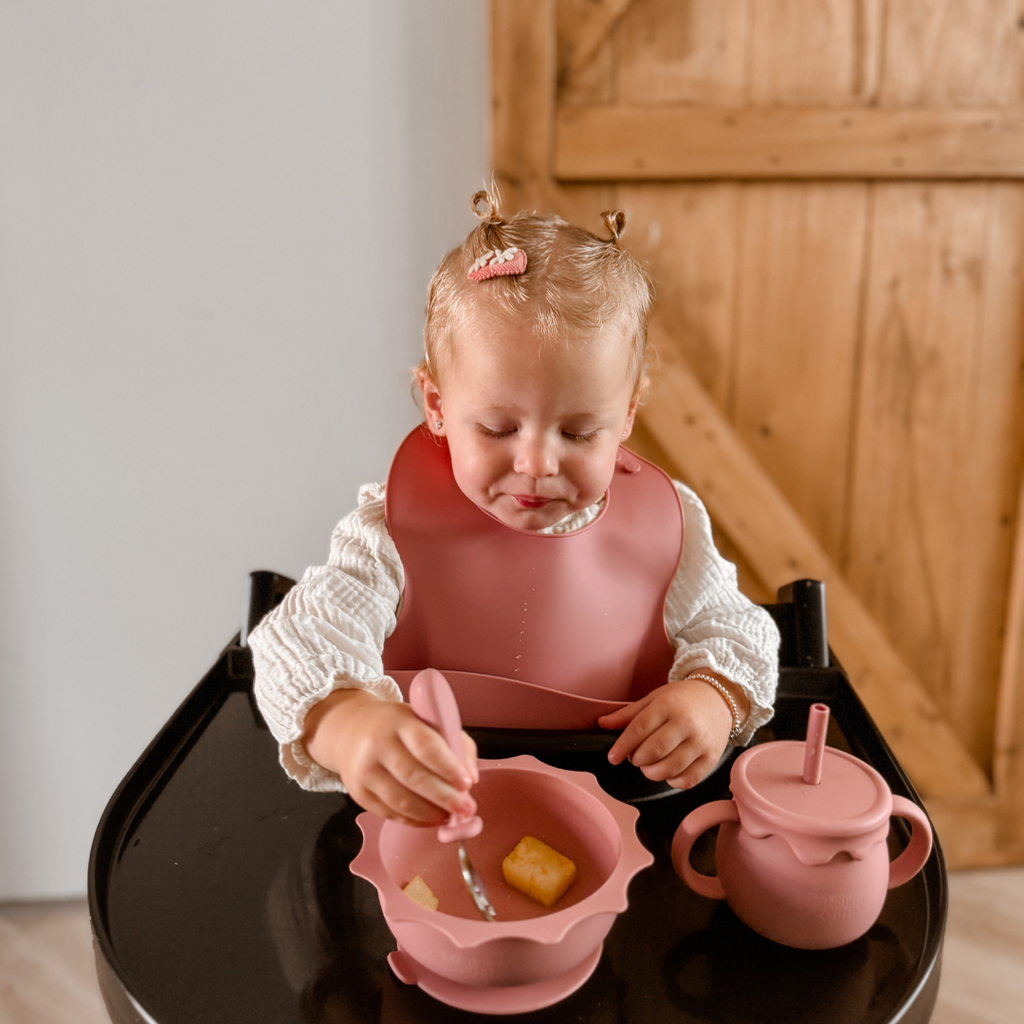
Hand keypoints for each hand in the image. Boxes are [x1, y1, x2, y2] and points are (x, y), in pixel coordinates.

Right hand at [303, 689, 478, 826]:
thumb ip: (456, 742)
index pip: (426, 746)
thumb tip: (471, 777)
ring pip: (401, 801)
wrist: (352, 729)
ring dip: (431, 813)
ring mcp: (365, 771)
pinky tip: (430, 819)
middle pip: (414, 777)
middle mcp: (378, 745)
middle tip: (466, 809)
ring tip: (450, 815)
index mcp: (399, 721)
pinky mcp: (358, 793)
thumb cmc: (398, 726)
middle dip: (444, 797)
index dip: (448, 768)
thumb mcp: (427, 719)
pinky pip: (390, 813)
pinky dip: (415, 821)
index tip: (466, 783)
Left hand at [597, 674, 745, 788]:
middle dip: (637, 759)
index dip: (623, 746)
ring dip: (652, 772)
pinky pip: (687, 779)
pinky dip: (672, 780)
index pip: (640, 729)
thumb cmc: (682, 699)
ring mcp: (701, 742)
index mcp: (668, 705)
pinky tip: (668, 771)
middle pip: (653, 751)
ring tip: (649, 765)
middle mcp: (686, 724)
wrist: (720, 698)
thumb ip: (628, 714)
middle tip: (635, 757)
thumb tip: (601, 724)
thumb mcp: (654, 698)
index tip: (613, 757)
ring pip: (669, 768)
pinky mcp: (712, 758)